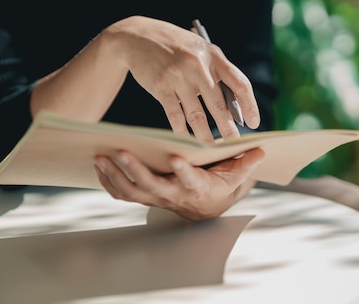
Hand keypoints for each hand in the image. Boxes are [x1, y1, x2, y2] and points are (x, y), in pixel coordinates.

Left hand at [93, 148, 263, 220]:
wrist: (205, 209)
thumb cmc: (219, 187)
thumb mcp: (236, 177)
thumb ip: (246, 163)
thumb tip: (261, 149)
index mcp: (197, 188)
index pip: (190, 181)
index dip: (183, 172)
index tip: (176, 158)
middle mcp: (173, 196)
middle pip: (151, 186)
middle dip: (134, 170)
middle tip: (121, 152)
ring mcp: (156, 198)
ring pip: (131, 191)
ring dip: (114, 176)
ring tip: (101, 157)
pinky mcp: (144, 196)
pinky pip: (121, 193)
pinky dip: (107, 182)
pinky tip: (98, 166)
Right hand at [107, 16, 259, 141]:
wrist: (138, 36)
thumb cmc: (175, 47)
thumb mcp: (199, 50)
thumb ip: (215, 72)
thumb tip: (233, 108)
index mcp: (214, 55)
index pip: (239, 83)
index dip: (249, 105)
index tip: (254, 124)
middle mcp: (199, 65)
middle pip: (219, 104)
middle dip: (228, 128)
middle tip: (235, 144)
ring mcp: (179, 76)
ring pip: (197, 114)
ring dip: (204, 135)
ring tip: (210, 149)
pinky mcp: (161, 86)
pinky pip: (175, 114)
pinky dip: (181, 129)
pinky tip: (185, 139)